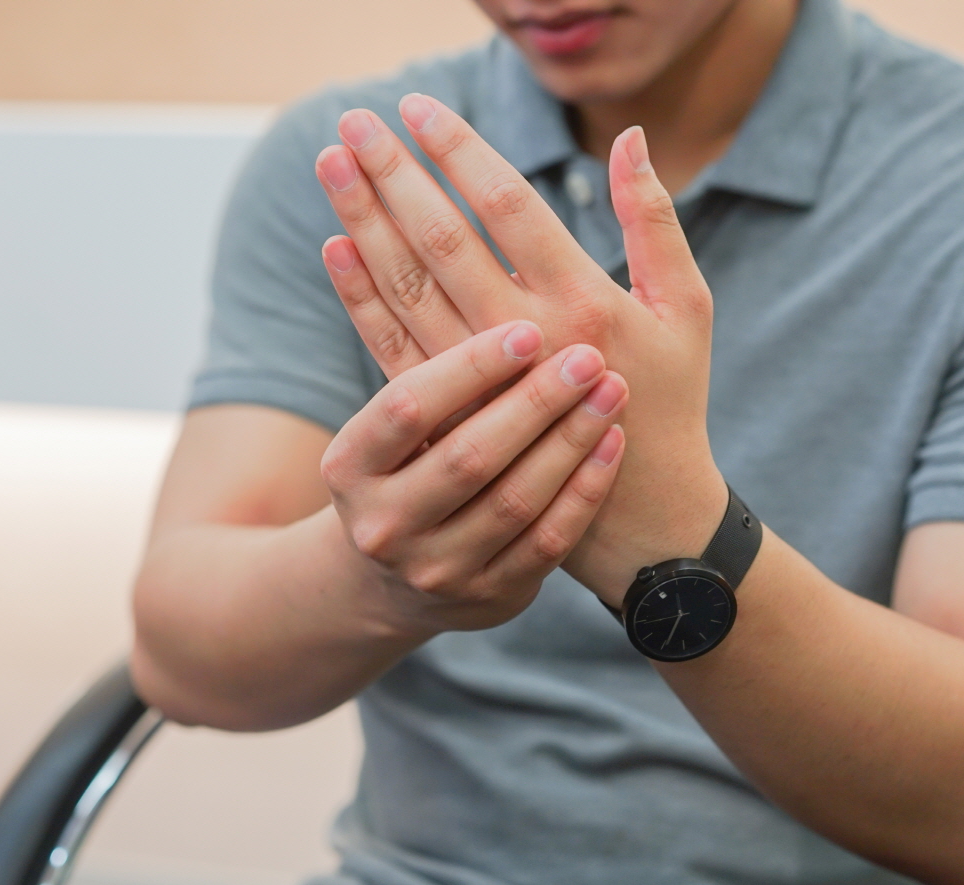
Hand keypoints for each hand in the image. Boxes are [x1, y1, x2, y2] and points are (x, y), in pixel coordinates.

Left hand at [315, 95, 724, 601]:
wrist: (641, 522)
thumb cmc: (671, 404)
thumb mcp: (685, 311)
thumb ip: (656, 223)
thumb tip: (632, 137)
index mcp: (585, 306)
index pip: (509, 207)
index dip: (461, 152)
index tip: (420, 107)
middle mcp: (527, 345)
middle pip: (444, 241)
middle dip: (395, 176)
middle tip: (356, 119)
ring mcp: (481, 389)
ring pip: (409, 290)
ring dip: (366, 223)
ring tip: (332, 163)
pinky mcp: (452, 425)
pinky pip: (393, 351)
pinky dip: (361, 299)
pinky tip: (335, 246)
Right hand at [321, 320, 628, 633]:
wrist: (396, 576)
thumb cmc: (403, 463)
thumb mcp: (384, 419)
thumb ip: (398, 346)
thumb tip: (358, 235)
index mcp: (349, 468)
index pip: (406, 409)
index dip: (466, 368)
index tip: (526, 328)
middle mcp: (385, 527)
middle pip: (467, 458)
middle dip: (533, 403)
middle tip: (587, 356)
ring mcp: (438, 571)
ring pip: (514, 502)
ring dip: (570, 441)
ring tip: (613, 387)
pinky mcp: (491, 598)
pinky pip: (549, 542)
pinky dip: (585, 490)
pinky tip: (614, 443)